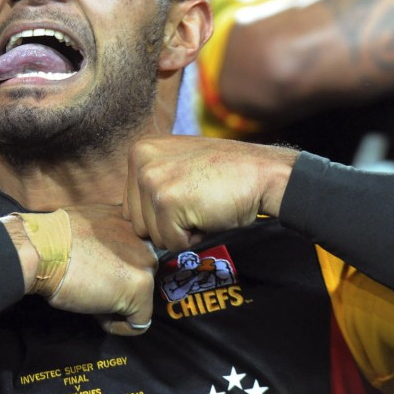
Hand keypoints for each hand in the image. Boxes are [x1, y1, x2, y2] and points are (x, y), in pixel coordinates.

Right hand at [7, 205, 157, 335]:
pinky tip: (96, 312)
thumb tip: (106, 257)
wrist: (44, 251)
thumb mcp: (89, 227)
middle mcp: (145, 240)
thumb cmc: (54, 241)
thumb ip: (108, 238)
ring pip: (141, 299)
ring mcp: (146, 263)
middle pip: (140, 277)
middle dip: (117, 287)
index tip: (93, 271)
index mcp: (132, 224)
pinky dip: (116, 325)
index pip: (135, 258)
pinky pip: (139, 322)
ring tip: (91, 296)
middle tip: (91, 285)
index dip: (114, 270)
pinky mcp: (141, 287)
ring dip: (116, 305)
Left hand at [123, 136, 298, 250]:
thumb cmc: (225, 175)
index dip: (162, 213)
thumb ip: (153, 180)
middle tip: (197, 202)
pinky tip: (209, 213)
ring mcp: (151, 179)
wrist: (263, 173)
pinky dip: (194, 238)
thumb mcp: (178, 165)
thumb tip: (130, 216)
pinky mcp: (167, 200)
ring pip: (153, 234)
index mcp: (140, 151)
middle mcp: (140, 160)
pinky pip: (172, 242)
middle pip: (138, 223)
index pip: (131, 207)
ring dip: (181, 231)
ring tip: (202, 205)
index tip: (188, 194)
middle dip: (169, 224)